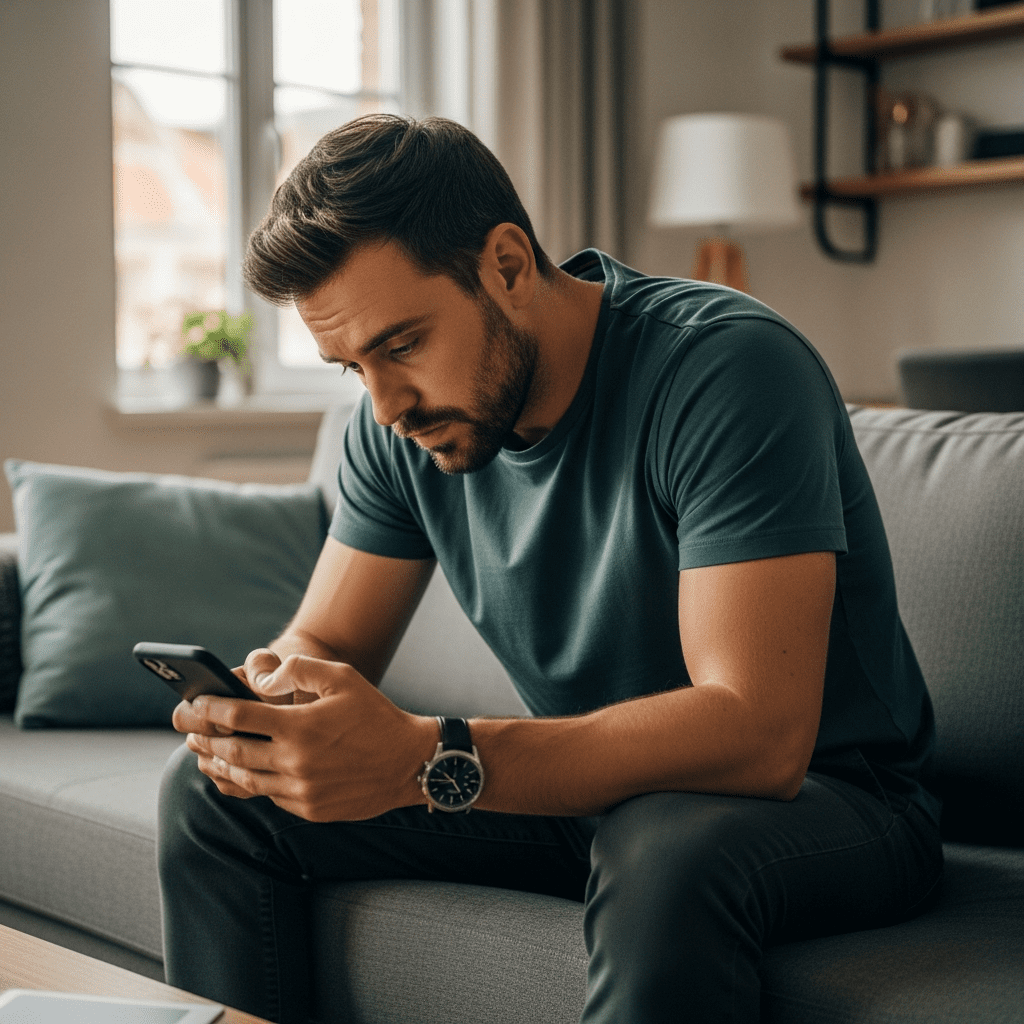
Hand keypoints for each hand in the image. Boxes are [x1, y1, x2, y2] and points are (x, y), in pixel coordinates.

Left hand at [179, 655, 437, 821]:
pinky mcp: (308, 809)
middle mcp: (295, 761)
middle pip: (232, 751)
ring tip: (204, 756)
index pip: (238, 716)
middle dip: (205, 740)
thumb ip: (298, 670)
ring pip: (244, 779)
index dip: (210, 708)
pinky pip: (267, 796)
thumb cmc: (375, 715)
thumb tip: (260, 679)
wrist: (409, 763)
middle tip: (189, 732)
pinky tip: (237, 774)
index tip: (196, 704)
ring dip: (218, 766)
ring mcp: (300, 790)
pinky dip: (246, 784)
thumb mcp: (342, 678)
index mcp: (300, 726)